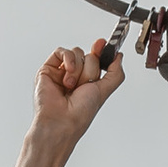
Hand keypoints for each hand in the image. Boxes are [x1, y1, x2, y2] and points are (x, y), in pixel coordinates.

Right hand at [5, 40, 125, 166]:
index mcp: (89, 81)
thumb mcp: (105, 91)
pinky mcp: (49, 68)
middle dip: (90, 70)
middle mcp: (76, 75)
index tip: (104, 45)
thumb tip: (119, 55)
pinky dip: (68, 59)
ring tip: (71, 86)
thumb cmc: (80, 113)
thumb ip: (115, 73)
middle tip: (84, 85)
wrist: (61, 122)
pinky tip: (67, 74)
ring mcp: (62, 71)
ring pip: (77, 53)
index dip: (102, 51)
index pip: (98, 59)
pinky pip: (61, 51)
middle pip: (89, 56)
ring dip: (78, 70)